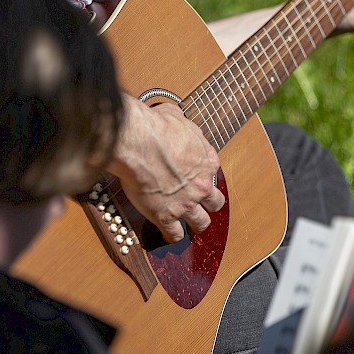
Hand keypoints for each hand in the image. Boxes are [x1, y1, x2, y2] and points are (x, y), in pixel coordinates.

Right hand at [106, 95, 224, 242]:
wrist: (138, 142)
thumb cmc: (156, 127)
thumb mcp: (178, 118)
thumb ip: (183, 126)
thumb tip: (177, 119)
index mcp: (207, 161)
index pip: (214, 174)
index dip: (204, 177)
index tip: (197, 179)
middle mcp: (201, 185)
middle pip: (215, 203)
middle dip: (208, 205)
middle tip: (201, 206)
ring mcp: (186, 203)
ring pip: (201, 223)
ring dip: (196, 224)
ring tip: (190, 226)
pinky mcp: (166, 216)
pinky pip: (174, 234)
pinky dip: (172, 236)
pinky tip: (167, 234)